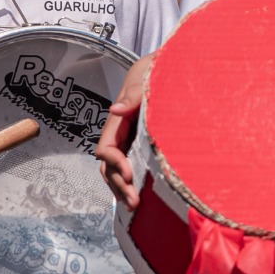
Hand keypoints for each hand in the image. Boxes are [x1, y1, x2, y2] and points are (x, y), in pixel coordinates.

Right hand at [97, 54, 153, 207]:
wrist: (167, 67)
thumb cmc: (153, 72)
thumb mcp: (143, 77)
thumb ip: (132, 94)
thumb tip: (115, 109)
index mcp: (117, 121)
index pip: (106, 148)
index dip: (116, 163)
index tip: (130, 174)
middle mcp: (120, 134)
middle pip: (109, 166)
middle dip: (118, 185)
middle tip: (134, 201)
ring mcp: (130, 142)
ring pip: (117, 171)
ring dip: (123, 189)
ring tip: (135, 206)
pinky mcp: (142, 147)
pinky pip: (132, 168)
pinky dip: (133, 184)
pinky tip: (142, 198)